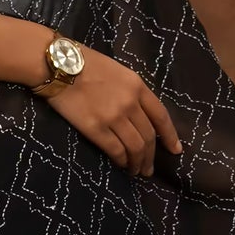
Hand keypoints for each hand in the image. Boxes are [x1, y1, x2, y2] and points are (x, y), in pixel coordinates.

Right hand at [50, 51, 182, 175]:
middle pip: (149, 136)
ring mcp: (114, 117)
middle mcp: (130, 103)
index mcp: (137, 86)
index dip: (170, 136)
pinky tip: (121, 164)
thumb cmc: (84, 63)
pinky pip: (116, 150)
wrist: (58, 64)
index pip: (161, 116)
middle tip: (148, 168)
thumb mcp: (118, 71)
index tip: (175, 150)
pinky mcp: (95, 128)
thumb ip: (131, 91)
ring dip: (137, 163)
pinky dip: (122, 160)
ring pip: (135, 147)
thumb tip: (138, 114)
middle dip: (151, 156)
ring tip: (135, 171)